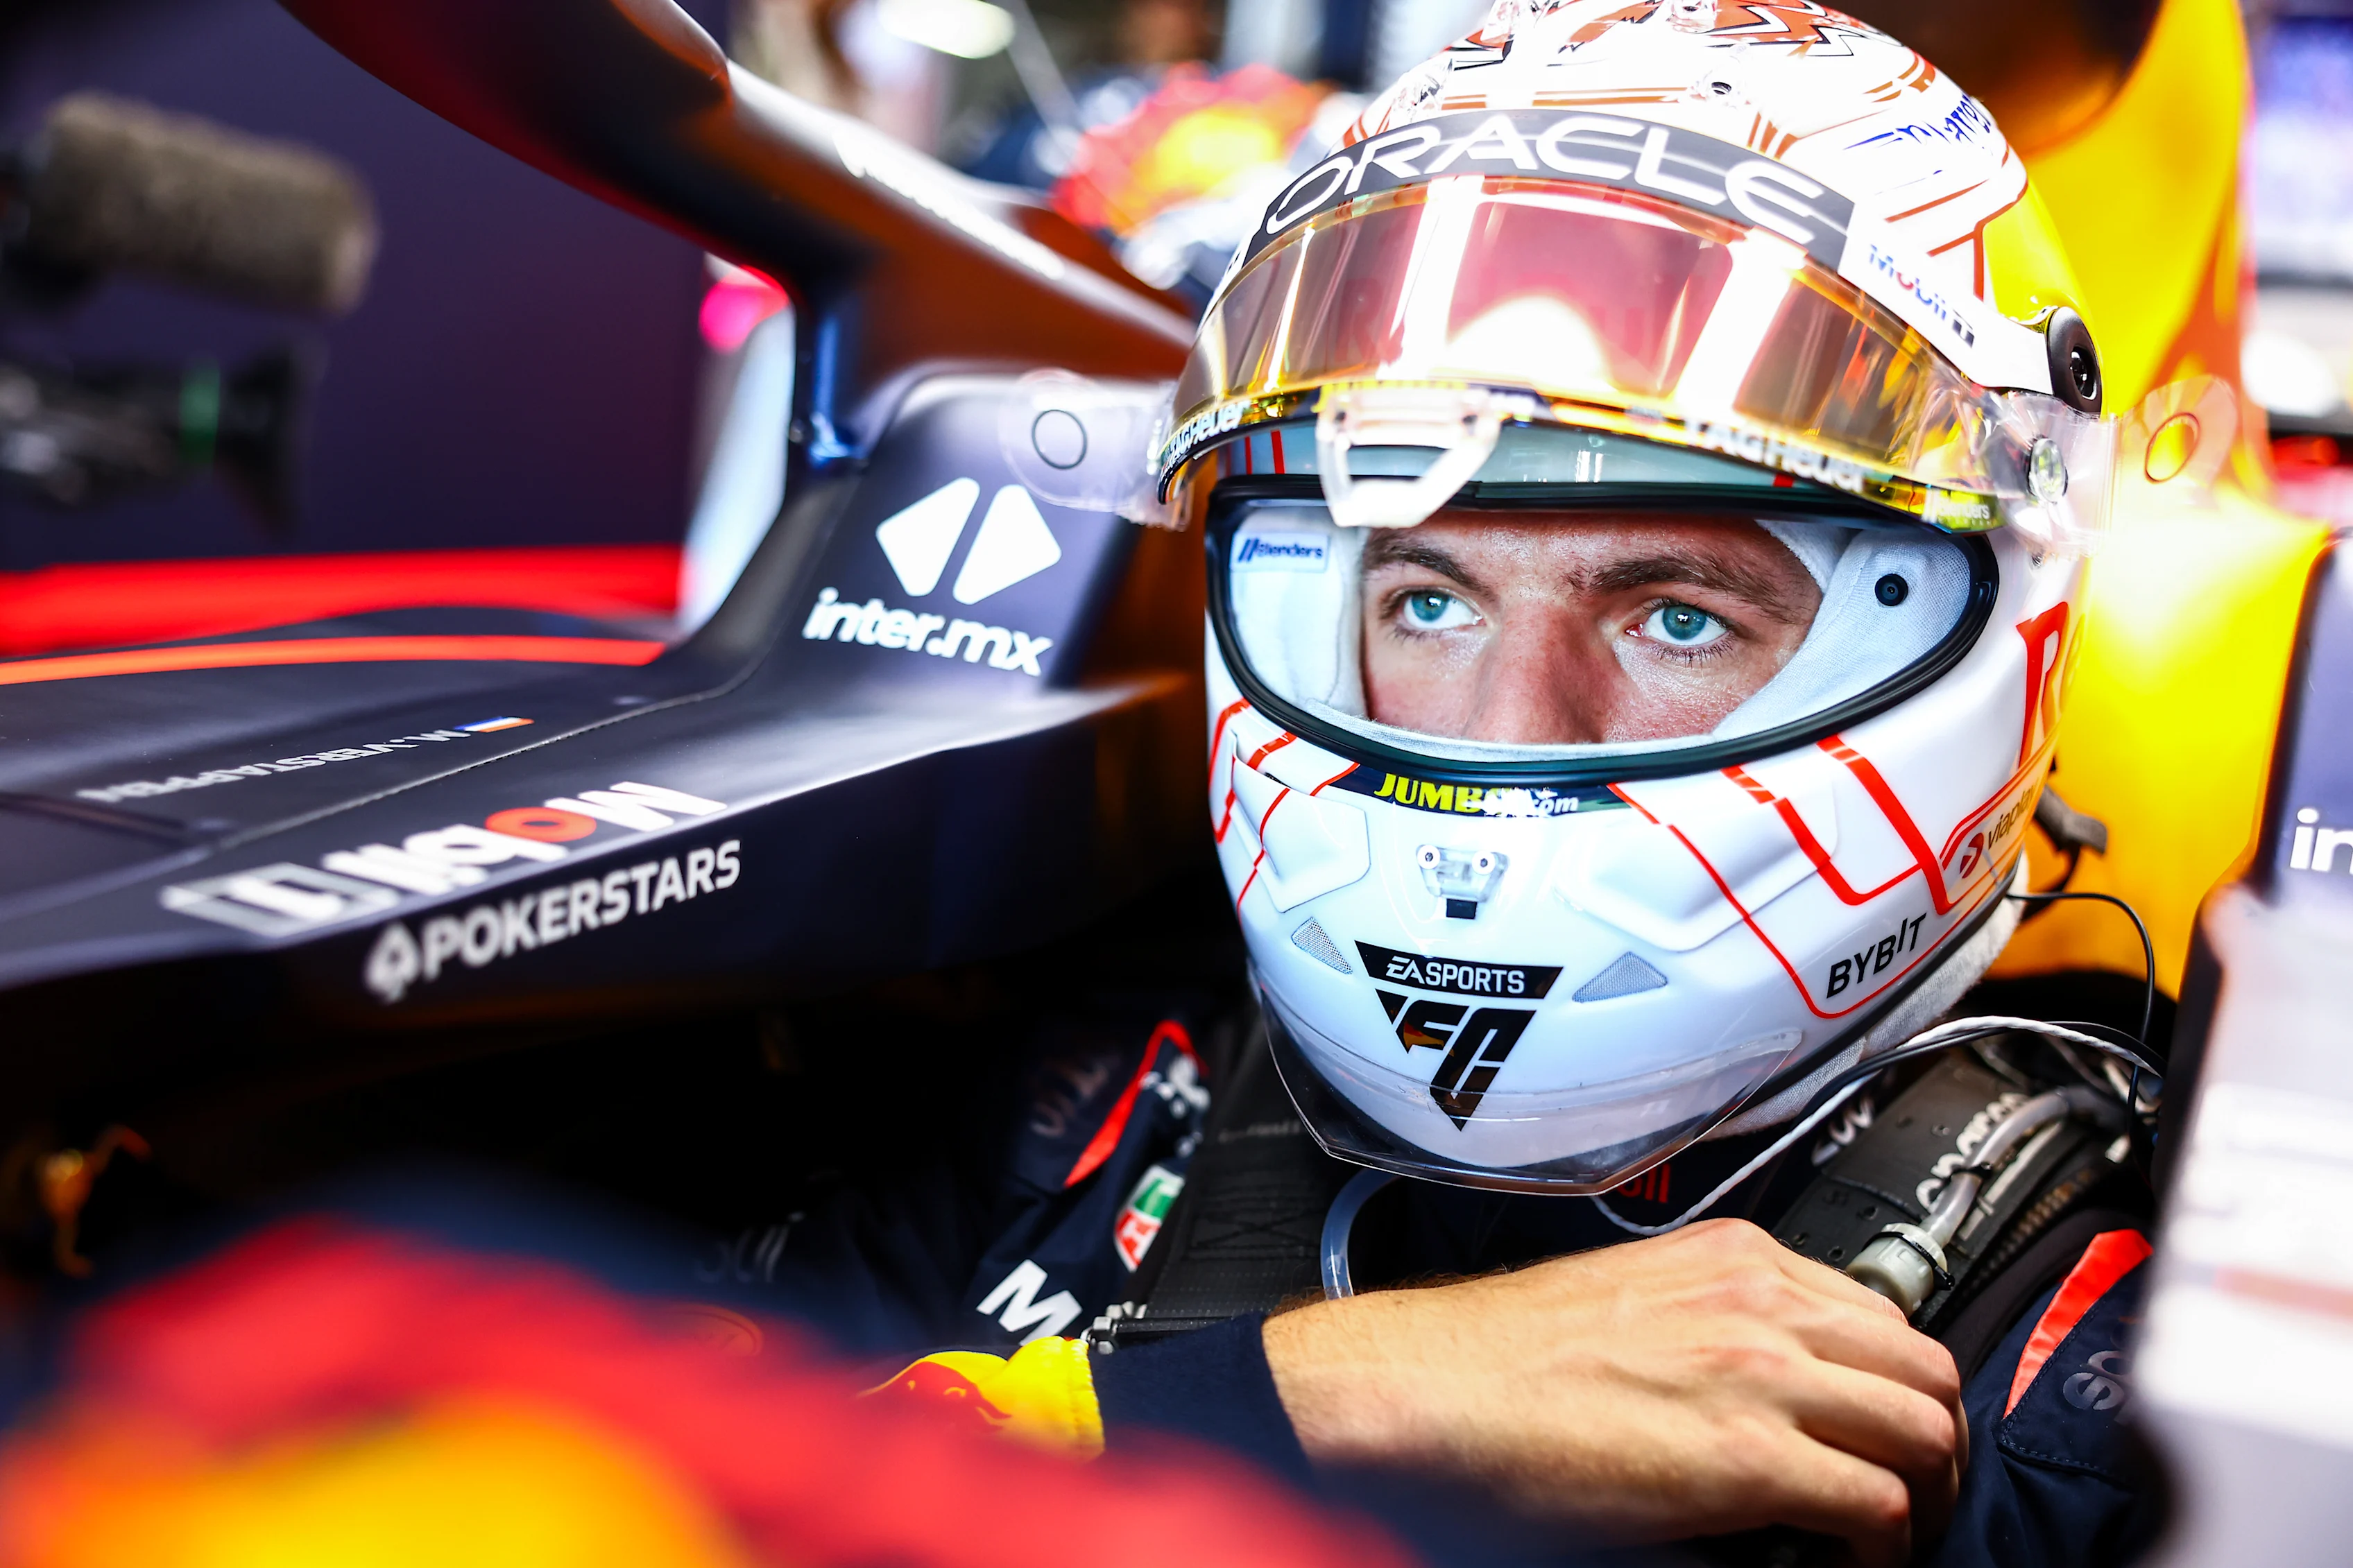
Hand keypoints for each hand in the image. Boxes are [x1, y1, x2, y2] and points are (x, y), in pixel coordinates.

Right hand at [1261, 1217, 1964, 1565]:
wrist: (1427, 1390)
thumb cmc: (1494, 1361)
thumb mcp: (1628, 1305)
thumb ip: (1710, 1328)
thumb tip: (1755, 1388)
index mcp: (1733, 1259)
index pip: (1879, 1310)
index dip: (1894, 1380)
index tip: (1884, 1424)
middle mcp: (1761, 1303)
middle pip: (1924, 1365)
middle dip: (1937, 1437)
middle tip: (1919, 1488)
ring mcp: (1762, 1375)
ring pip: (1926, 1429)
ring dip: (1926, 1489)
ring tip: (1897, 1530)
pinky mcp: (1748, 1458)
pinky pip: (1877, 1504)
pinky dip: (1883, 1544)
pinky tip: (1846, 1560)